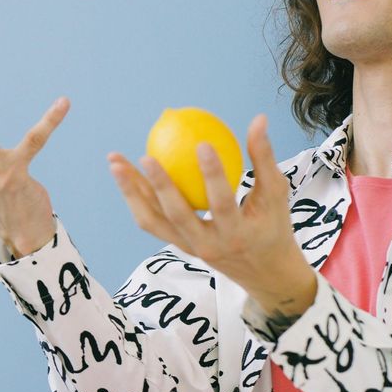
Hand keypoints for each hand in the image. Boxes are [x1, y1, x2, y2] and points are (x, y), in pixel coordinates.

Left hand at [105, 114, 302, 295]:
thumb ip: (264, 158)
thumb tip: (258, 119)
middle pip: (177, 214)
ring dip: (131, 191)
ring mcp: (188, 247)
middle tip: (145, 155)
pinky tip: (127, 175)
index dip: (213, 174)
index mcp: (237, 233)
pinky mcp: (176, 245)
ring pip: (153, 220)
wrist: (262, 272)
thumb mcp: (275, 195)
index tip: (202, 143)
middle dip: (159, 185)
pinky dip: (136, 198)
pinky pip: (150, 221)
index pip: (222, 202)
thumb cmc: (272, 225)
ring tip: (115, 163)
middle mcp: (208, 245)